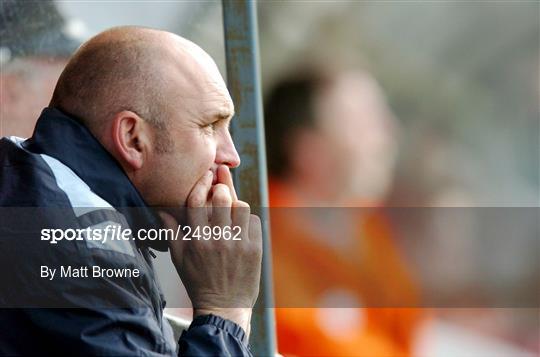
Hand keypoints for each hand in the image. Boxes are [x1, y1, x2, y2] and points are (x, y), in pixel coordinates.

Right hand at [160, 165, 261, 335]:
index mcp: (196, 239)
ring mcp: (238, 244)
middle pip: (222, 198)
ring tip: (232, 210)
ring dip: (236, 204)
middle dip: (222, 188)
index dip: (203, 183)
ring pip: (241, 206)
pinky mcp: (255, 249)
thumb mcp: (179, 258)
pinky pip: (254, 221)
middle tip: (221, 188)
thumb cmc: (198, 281)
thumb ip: (172, 232)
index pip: (198, 200)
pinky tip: (241, 227)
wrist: (224, 306)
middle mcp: (217, 239)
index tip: (207, 175)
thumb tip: (162, 210)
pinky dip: (248, 220)